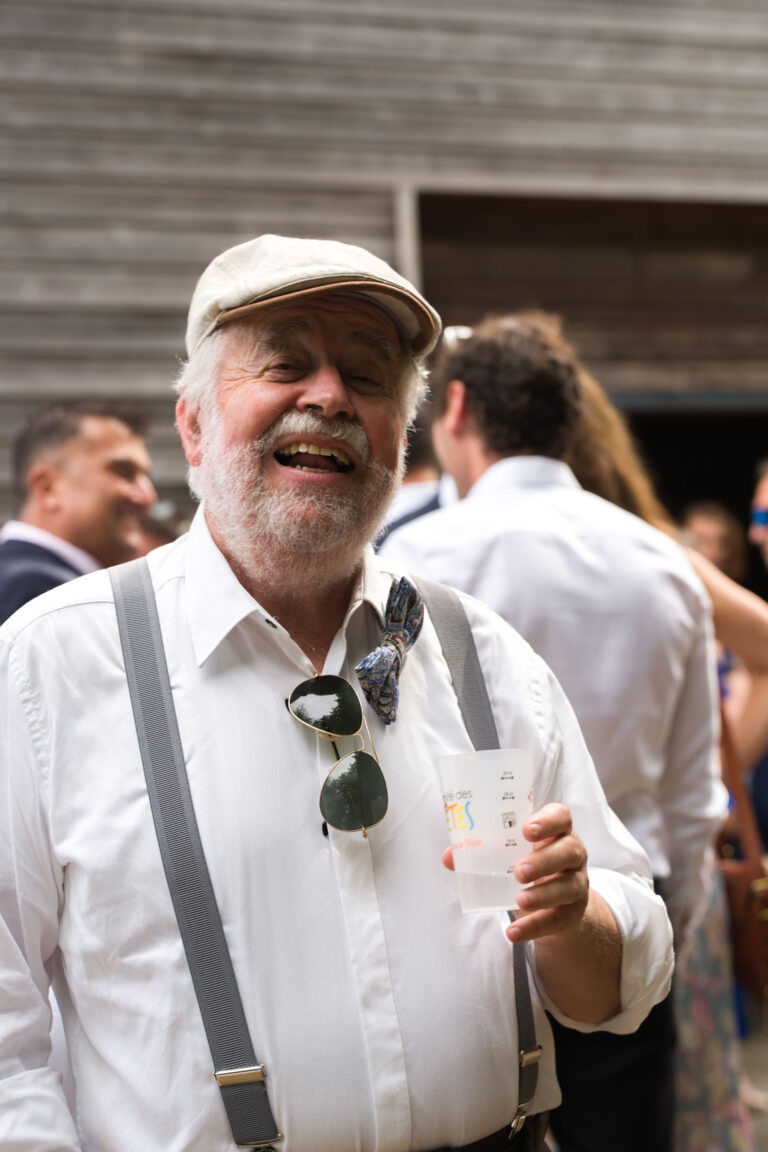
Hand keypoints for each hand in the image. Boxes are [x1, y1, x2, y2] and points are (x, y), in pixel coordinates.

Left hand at [442, 802, 588, 941]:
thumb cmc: (529, 863)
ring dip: (543, 894)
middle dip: (544, 860)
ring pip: (568, 887)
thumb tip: (449, 856)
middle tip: (519, 871)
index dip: (548, 821)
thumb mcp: (511, 854)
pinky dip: (534, 927)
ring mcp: (577, 883)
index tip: (527, 830)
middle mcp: (573, 854)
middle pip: (569, 851)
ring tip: (519, 900)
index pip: (561, 817)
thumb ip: (483, 851)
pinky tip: (513, 932)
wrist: (555, 901)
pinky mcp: (572, 913)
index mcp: (556, 831)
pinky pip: (557, 920)